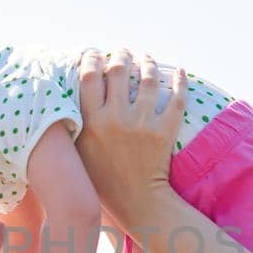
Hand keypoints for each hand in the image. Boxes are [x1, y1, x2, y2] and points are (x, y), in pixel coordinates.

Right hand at [73, 48, 188, 231]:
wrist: (136, 201)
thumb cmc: (102, 177)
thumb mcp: (79, 149)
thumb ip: (75, 120)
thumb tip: (73, 88)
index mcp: (91, 122)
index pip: (88, 76)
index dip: (91, 58)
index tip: (93, 53)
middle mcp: (115, 119)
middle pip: (118, 70)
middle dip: (120, 55)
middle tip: (122, 51)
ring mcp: (142, 123)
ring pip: (147, 79)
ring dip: (147, 63)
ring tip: (146, 58)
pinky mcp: (164, 130)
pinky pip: (176, 97)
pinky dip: (179, 81)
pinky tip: (179, 72)